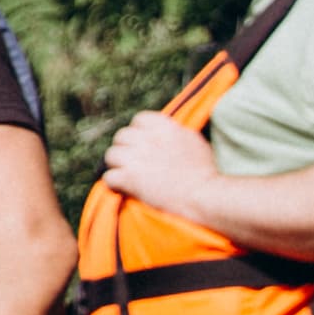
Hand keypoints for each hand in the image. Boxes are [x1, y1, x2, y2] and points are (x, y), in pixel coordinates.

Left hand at [100, 110, 218, 206]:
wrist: (203, 195)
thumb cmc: (204, 171)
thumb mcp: (192, 141)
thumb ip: (173, 133)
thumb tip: (163, 132)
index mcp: (164, 126)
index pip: (139, 119)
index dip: (139, 132)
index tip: (143, 143)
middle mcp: (147, 138)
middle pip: (121, 136)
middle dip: (126, 148)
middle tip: (134, 162)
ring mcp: (136, 157)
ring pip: (111, 155)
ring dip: (117, 166)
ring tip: (127, 175)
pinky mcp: (129, 178)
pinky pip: (109, 177)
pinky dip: (114, 184)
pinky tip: (122, 188)